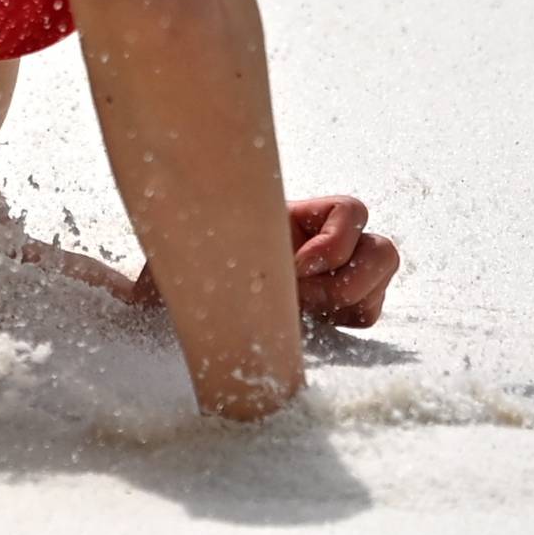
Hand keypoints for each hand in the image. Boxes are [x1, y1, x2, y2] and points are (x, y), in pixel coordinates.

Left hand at [125, 192, 398, 328]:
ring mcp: (342, 275)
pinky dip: (342, 320)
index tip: (293, 268)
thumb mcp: (190, 242)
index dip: (333, 243)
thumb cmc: (192, 259)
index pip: (351, 211)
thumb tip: (149, 246)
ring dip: (347, 301)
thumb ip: (190, 240)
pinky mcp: (343, 308)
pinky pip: (367, 314)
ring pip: (379, 287)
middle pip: (384, 251)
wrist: (198, 298)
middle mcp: (329, 241)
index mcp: (298, 215)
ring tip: (301, 311)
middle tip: (304, 298)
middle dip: (351, 280)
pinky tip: (305, 323)